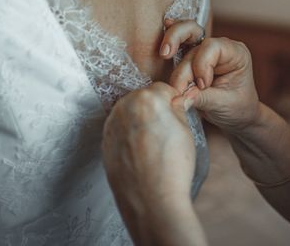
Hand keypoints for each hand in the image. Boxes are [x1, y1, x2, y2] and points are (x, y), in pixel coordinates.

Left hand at [102, 82, 194, 220]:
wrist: (152, 201)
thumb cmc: (172, 167)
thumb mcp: (185, 130)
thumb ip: (177, 108)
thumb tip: (176, 100)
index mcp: (146, 99)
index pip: (161, 89)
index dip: (173, 101)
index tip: (177, 113)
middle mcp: (123, 108)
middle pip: (142, 98)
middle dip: (154, 109)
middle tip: (166, 131)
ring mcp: (111, 126)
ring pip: (128, 114)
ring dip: (139, 121)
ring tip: (153, 144)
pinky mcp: (104, 143)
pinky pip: (119, 131)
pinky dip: (129, 137)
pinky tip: (141, 153)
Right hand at [161, 21, 259, 132]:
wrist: (238, 116)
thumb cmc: (238, 108)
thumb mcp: (224, 105)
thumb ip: (203, 98)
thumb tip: (180, 97)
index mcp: (236, 53)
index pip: (212, 46)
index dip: (202, 65)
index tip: (202, 86)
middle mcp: (220, 47)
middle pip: (192, 36)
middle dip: (177, 47)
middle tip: (168, 62)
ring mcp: (204, 51)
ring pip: (181, 43)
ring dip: (172, 59)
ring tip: (175, 85)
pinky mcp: (192, 58)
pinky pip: (178, 46)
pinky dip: (170, 43)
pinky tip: (162, 45)